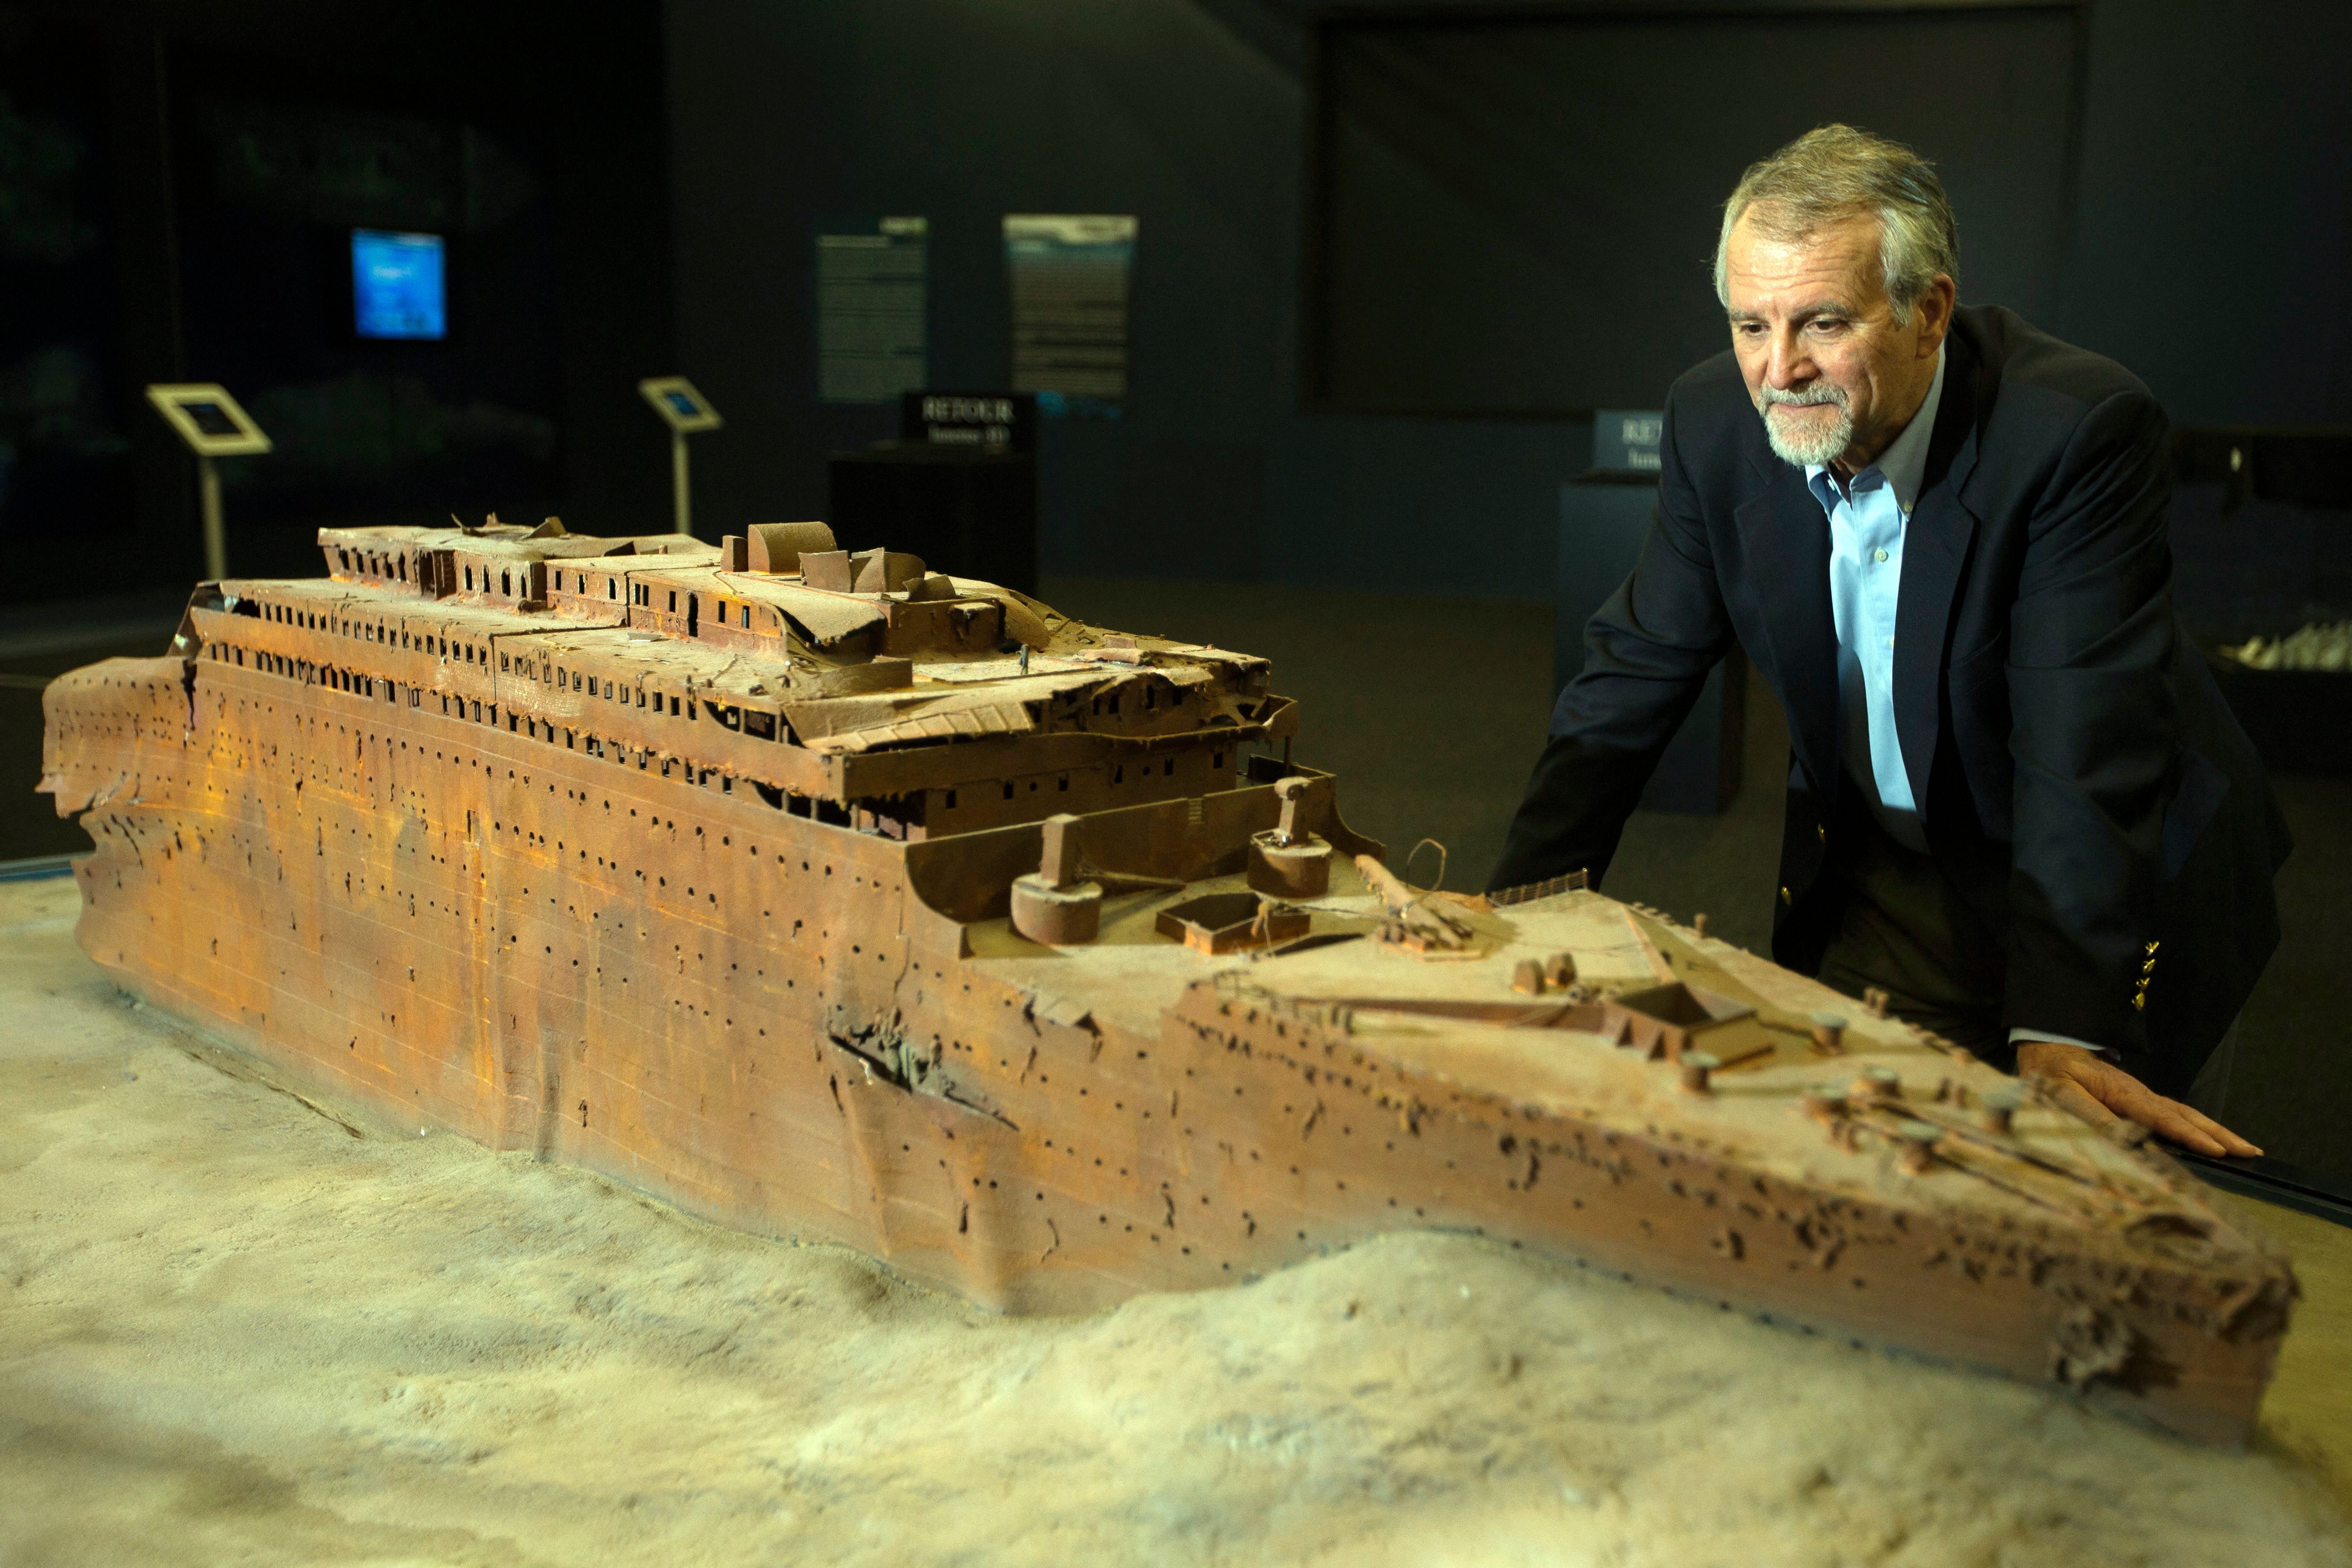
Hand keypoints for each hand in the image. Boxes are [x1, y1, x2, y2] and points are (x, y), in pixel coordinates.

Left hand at [2014, 1040, 2260, 1157]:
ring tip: (2245, 1149)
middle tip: (2250, 1152)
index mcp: (2121, 1092)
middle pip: (2185, 1115)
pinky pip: (2175, 1115)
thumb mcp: (2060, 1093)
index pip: (2161, 1116)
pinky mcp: (2140, 1100)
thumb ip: (2088, 1114)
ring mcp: (2142, 1097)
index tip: (2215, 1150)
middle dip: (2219, 1134)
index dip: (2188, 1135)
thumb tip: (2120, 1137)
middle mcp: (2139, 1094)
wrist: (2050, 1047)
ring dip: (2216, 1131)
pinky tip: (2212, 1140)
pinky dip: (2198, 1127)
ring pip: (2186, 1114)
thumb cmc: (2051, 1074)